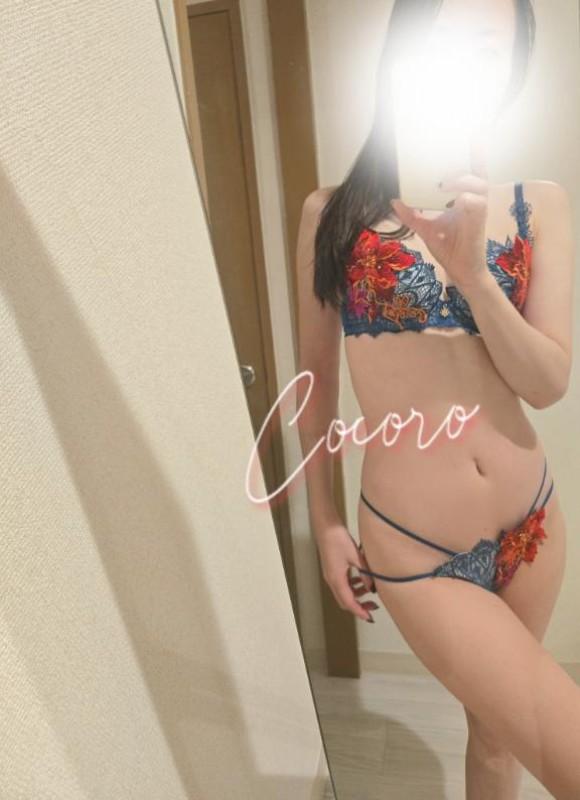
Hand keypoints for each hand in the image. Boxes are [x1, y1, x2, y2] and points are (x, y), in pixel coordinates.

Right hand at [315, 523, 378, 621]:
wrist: (326, 526)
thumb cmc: (339, 539)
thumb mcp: (356, 557)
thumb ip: (365, 574)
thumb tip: (372, 588)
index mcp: (336, 579)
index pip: (348, 602)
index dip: (359, 612)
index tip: (369, 618)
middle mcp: (331, 579)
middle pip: (344, 601)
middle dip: (359, 606)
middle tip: (373, 606)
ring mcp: (330, 574)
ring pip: (343, 592)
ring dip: (356, 595)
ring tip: (369, 591)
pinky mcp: (331, 569)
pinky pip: (342, 583)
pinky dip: (352, 586)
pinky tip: (361, 578)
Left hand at [391, 130, 490, 291]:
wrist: (460, 270)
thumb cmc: (449, 246)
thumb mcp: (425, 227)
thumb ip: (411, 213)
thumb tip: (394, 200)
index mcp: (464, 196)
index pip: (472, 169)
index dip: (476, 151)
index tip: (473, 132)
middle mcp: (474, 198)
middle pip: (477, 170)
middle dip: (466, 161)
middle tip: (444, 168)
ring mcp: (479, 208)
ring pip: (478, 183)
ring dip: (461, 179)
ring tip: (443, 184)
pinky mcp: (480, 220)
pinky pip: (477, 202)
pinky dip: (465, 198)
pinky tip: (456, 202)